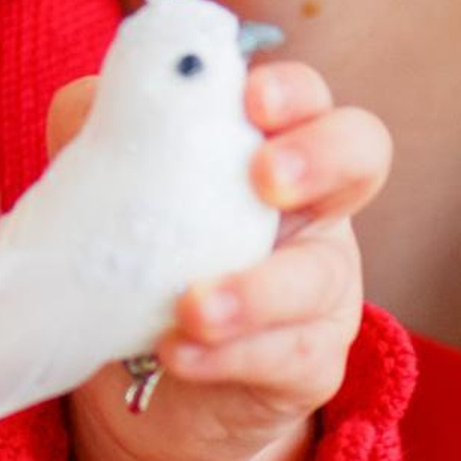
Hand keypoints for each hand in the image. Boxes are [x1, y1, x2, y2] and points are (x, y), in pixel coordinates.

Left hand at [52, 59, 391, 460]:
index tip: (251, 98)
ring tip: (189, 308)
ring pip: (318, 275)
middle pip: (361, 154)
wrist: (134, 371)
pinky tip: (177, 353)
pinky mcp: (313, 361)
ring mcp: (321, 284)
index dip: (291, 89)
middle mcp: (310, 203)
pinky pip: (288, 356)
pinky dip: (229, 356)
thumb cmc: (134, 244)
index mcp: (264, 141)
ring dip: (255, 291)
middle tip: (264, 177)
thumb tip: (98, 102)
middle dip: (321, 155)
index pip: (304, 93)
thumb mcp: (111, 173)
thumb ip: (103, 125)